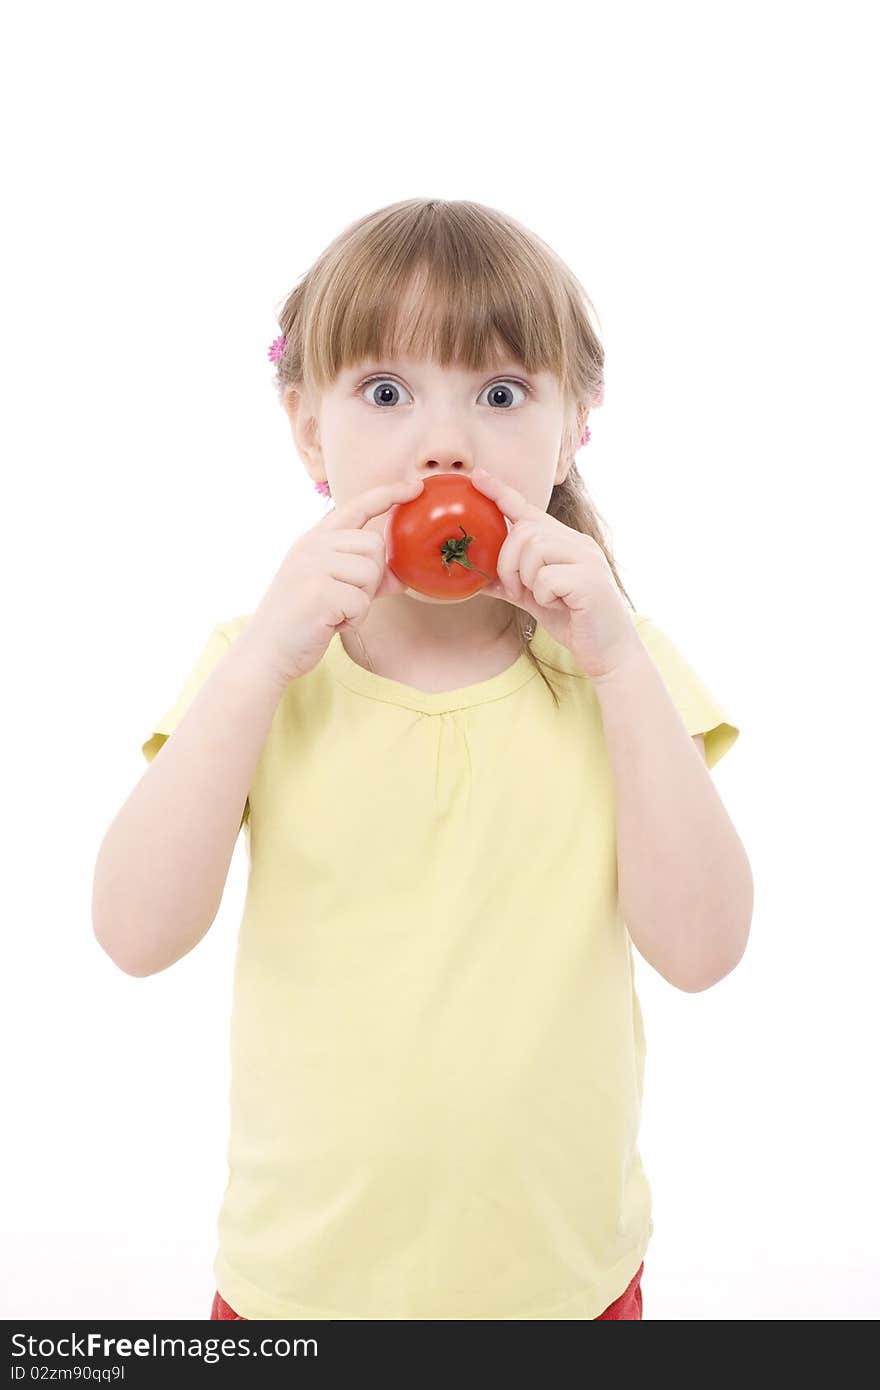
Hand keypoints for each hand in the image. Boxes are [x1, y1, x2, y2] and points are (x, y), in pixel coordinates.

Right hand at [246, 476, 424, 685]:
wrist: (267, 651)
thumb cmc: (301, 621)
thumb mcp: (332, 590)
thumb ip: (365, 578)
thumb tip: (401, 576)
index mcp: (315, 539)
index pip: (356, 506)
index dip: (388, 494)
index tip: (415, 487)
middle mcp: (312, 545)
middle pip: (375, 545)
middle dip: (371, 578)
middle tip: (344, 599)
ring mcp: (313, 566)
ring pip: (371, 572)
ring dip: (362, 600)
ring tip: (335, 611)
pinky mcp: (318, 592)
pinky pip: (362, 602)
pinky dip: (353, 619)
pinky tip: (331, 623)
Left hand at [469, 468, 641, 681]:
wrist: (609, 652)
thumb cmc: (574, 622)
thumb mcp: (534, 599)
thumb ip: (509, 584)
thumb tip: (476, 579)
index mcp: (565, 542)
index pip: (529, 510)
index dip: (501, 493)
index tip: (477, 477)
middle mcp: (578, 543)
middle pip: (524, 531)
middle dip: (507, 562)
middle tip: (515, 589)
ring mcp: (587, 559)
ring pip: (533, 549)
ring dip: (525, 579)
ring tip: (541, 598)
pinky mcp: (590, 581)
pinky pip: (546, 578)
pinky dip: (542, 597)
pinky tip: (559, 605)